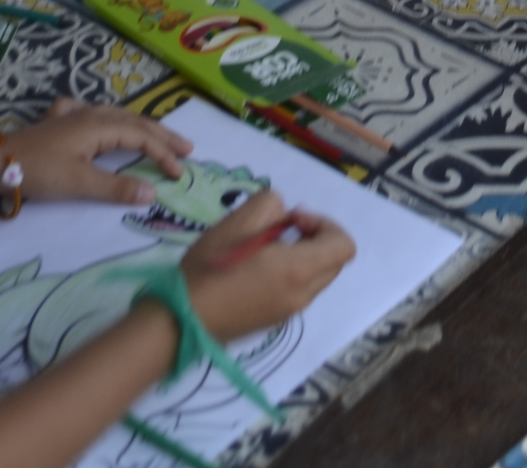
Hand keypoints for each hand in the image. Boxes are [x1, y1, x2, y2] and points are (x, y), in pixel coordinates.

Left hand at [10, 98, 191, 204]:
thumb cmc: (39, 172)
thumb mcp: (80, 183)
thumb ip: (116, 188)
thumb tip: (153, 193)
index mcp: (100, 126)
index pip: (142, 138)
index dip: (164, 154)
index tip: (181, 172)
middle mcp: (91, 115)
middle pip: (134, 122)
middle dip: (162, 135)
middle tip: (187, 147)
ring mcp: (73, 116)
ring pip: (116, 116)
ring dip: (139, 126)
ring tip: (156, 135)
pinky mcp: (57, 123)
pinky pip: (88, 112)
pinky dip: (102, 115)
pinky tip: (95, 115)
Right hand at [182, 189, 356, 341]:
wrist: (182, 319)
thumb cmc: (211, 268)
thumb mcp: (237, 222)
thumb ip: (270, 205)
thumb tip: (284, 217)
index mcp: (299, 270)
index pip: (344, 246)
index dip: (324, 224)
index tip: (292, 220)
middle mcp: (302, 295)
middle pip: (333, 261)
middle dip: (314, 237)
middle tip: (279, 229)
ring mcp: (289, 312)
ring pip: (315, 276)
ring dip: (301, 255)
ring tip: (263, 247)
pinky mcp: (275, 321)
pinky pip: (298, 291)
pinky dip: (289, 274)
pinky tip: (254, 268)